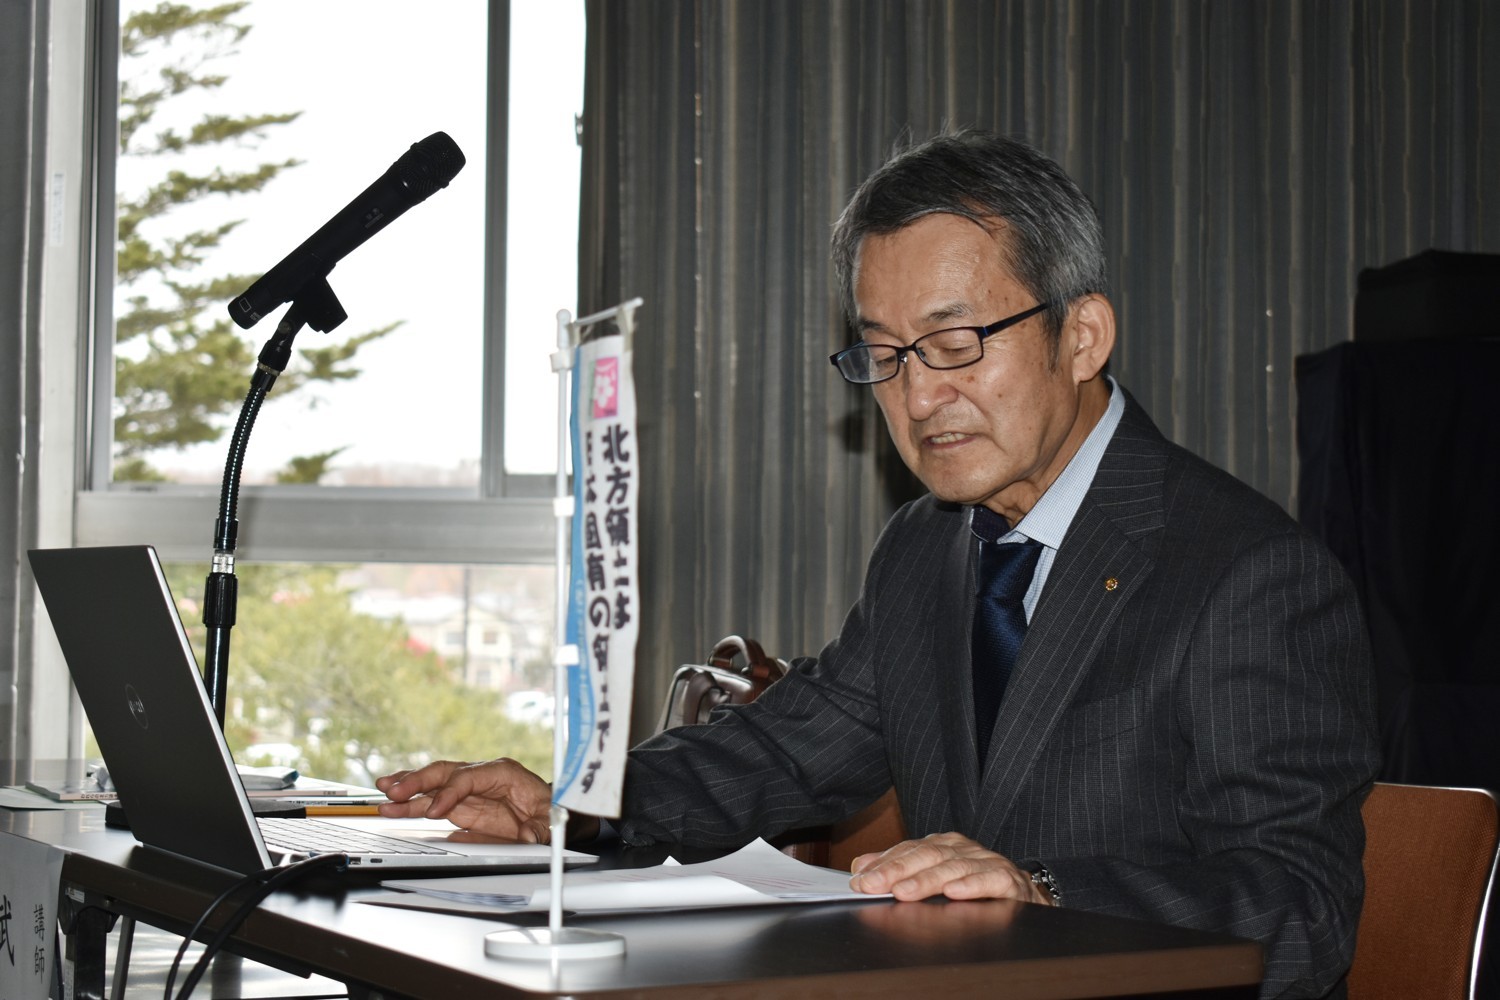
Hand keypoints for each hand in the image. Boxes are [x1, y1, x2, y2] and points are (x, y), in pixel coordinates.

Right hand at [375, 758, 552, 842]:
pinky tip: (393, 804)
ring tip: (384, 794)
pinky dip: (412, 801)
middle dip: (418, 781)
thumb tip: (528, 837)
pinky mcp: (460, 803)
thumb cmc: (547, 811)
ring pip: (433, 783)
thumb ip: (538, 830)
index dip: (450, 793)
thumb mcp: (548, 822)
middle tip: (395, 792)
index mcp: (503, 772)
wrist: (548, 812)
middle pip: (444, 772)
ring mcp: (468, 788)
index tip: (434, 811)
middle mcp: (481, 775)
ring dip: (408, 789)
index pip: (468, 777)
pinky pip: (432, 798)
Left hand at [847, 832, 1053, 904]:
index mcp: (943, 845)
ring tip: (905, 892)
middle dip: (898, 870)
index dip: (884, 864)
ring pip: (954, 867)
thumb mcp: (933, 874)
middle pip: (927, 855)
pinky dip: (972, 885)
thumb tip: (861, 867)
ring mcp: (987, 862)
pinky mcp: (1010, 880)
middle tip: (874, 886)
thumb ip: (898, 868)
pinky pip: (990, 880)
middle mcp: (963, 849)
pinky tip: (954, 893)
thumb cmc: (974, 883)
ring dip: (927, 880)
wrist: (1024, 894)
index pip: (909, 850)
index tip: (861, 880)